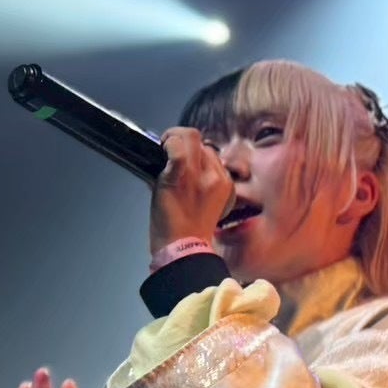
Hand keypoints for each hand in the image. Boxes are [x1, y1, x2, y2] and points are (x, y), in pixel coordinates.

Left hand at [150, 127, 233, 254]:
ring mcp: (199, 174)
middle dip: (185, 142)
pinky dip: (169, 143)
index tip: (183, 161)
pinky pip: (177, 149)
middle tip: (170, 149)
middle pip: (204, 144)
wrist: (182, 249)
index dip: (195, 154)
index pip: (212, 155)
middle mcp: (216, 175)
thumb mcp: (206, 205)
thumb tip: (183, 165)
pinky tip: (162, 147)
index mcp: (224, 183)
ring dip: (175, 139)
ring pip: (191, 137)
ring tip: (165, 147)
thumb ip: (201, 184)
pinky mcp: (180, 175)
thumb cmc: (189, 232)